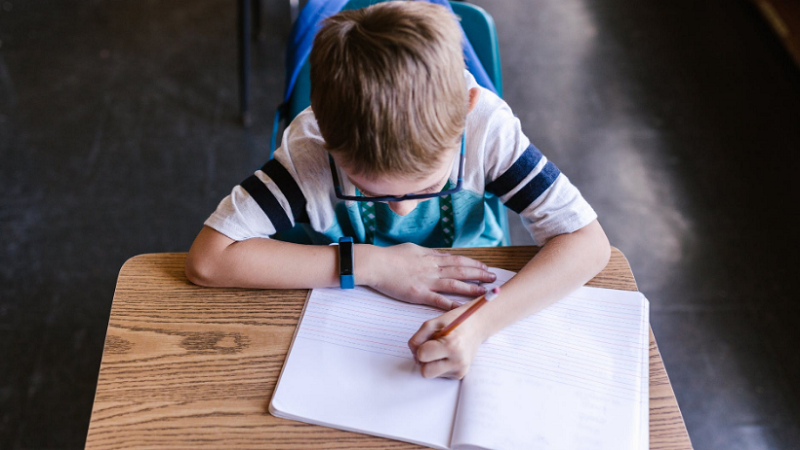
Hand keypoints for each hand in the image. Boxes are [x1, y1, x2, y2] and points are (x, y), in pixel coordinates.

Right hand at [364, 243, 495, 309]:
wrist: (376, 264)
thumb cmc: (391, 256)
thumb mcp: (413, 249)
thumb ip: (428, 254)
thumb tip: (439, 255)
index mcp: (431, 258)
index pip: (458, 260)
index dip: (473, 264)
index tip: (485, 267)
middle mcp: (433, 268)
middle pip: (461, 271)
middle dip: (479, 274)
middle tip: (493, 278)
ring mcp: (427, 281)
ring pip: (455, 284)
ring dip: (471, 288)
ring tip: (484, 291)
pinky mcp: (419, 294)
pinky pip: (439, 300)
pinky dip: (452, 304)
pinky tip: (463, 308)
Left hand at [408, 303, 488, 378]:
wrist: (477, 326)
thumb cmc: (454, 322)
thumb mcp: (433, 323)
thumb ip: (418, 338)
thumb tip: (414, 355)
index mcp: (451, 345)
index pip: (422, 355)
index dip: (420, 348)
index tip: (428, 341)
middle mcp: (458, 361)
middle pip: (425, 372)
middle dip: (424, 361)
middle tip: (431, 348)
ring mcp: (460, 370)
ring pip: (431, 374)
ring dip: (431, 363)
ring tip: (441, 349)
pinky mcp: (460, 375)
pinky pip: (439, 374)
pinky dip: (439, 365)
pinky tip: (447, 355)